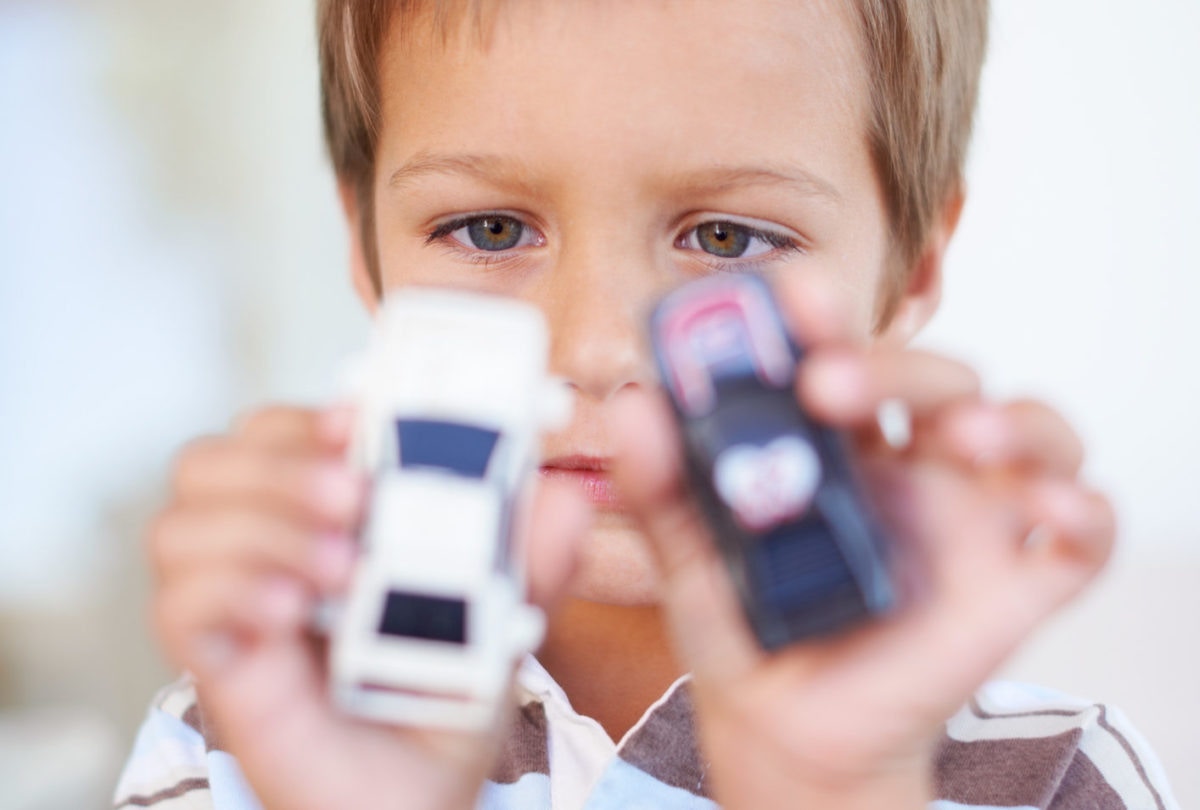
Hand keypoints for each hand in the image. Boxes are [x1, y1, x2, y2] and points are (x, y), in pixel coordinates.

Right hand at [150, 405, 587, 809]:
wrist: (421, 795)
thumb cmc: (444, 695)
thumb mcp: (499, 616)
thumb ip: (528, 556)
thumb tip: (564, 495)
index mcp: (326, 516)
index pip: (280, 431)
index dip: (308, 415)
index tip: (358, 418)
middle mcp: (268, 549)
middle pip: (212, 461)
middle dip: (280, 465)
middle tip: (352, 497)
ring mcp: (237, 606)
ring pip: (180, 526)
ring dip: (258, 528)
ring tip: (337, 572)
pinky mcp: (218, 666)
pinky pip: (175, 609)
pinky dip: (226, 593)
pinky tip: (288, 613)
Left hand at [608, 273, 1114, 809]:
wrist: (786, 729)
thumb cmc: (745, 628)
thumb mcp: (689, 558)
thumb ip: (661, 487)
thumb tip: (633, 410)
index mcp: (838, 442)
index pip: (847, 352)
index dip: (831, 315)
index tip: (795, 292)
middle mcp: (912, 463)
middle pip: (936, 378)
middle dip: (895, 365)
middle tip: (833, 383)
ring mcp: (969, 516)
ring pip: (1026, 431)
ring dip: (1009, 419)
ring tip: (964, 438)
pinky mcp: (1015, 581)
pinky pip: (1080, 534)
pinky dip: (1084, 510)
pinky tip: (1053, 508)